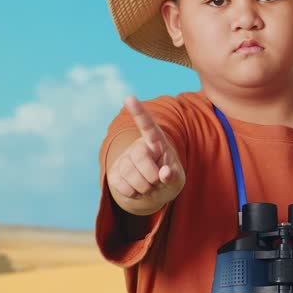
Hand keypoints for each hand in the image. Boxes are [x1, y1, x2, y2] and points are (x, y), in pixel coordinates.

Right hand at [107, 95, 184, 213]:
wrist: (153, 190)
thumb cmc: (169, 179)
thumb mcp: (177, 179)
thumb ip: (174, 176)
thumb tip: (165, 173)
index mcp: (157, 141)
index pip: (148, 125)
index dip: (139, 112)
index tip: (129, 98)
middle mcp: (139, 146)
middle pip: (140, 158)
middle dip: (152, 177)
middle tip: (157, 181)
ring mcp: (125, 159)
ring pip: (130, 175)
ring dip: (144, 188)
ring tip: (149, 186)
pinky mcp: (114, 172)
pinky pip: (122, 187)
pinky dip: (134, 194)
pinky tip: (138, 190)